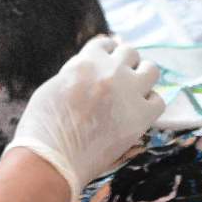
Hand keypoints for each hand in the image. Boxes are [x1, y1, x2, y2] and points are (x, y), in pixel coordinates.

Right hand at [4, 36, 163, 201]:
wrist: (52, 158)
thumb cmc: (42, 126)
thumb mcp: (53, 86)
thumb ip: (74, 73)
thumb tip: (86, 70)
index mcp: (86, 60)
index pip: (105, 43)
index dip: (107, 51)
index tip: (108, 60)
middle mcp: (111, 70)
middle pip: (130, 52)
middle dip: (125, 63)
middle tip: (120, 77)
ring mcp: (129, 92)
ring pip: (151, 69)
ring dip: (143, 77)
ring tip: (135, 90)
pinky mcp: (140, 116)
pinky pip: (158, 101)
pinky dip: (149, 104)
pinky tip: (138, 112)